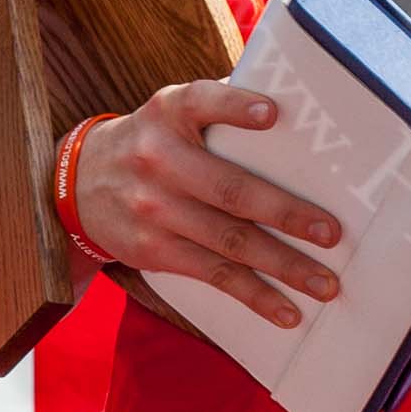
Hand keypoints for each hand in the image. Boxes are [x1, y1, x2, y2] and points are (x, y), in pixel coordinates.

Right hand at [75, 80, 341, 328]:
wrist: (79, 183)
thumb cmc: (155, 138)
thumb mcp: (174, 109)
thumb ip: (221, 104)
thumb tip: (294, 106)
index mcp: (171, 112)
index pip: (203, 102)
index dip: (237, 107)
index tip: (272, 114)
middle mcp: (160, 158)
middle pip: (231, 189)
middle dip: (285, 213)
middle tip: (331, 232)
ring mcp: (154, 209)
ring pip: (229, 242)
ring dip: (282, 266)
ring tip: (324, 283)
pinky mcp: (154, 250)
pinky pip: (212, 274)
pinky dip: (253, 295)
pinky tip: (286, 310)